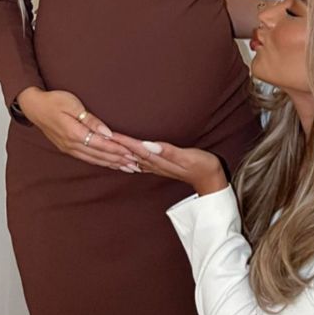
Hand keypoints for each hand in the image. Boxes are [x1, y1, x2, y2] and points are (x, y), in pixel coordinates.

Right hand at [15, 87, 140, 172]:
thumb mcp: (72, 104)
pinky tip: (110, 164)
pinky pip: (88, 158)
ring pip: (94, 159)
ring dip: (112, 164)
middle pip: (99, 155)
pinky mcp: (68, 149)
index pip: (101, 144)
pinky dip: (101, 162)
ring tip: (127, 168)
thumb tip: (106, 132)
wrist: (34, 107)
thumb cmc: (54, 101)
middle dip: (119, 160)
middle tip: (136, 165)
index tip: (132, 153)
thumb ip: (90, 120)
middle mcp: (72, 145)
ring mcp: (69, 149)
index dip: (117, 150)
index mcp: (74, 133)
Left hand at [108, 133, 227, 194]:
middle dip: (117, 146)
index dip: (122, 141)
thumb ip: (168, 151)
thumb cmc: (202, 166)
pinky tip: (126, 157)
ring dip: (121, 152)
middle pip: (131, 154)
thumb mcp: (188, 157)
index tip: (108, 134)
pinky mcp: (162, 166)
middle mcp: (155, 164)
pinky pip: (141, 162)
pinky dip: (131, 157)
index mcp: (160, 159)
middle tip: (101, 138)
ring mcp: (158, 167)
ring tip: (108, 146)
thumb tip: (148, 145)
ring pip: (134, 158)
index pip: (136, 148)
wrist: (211, 180)